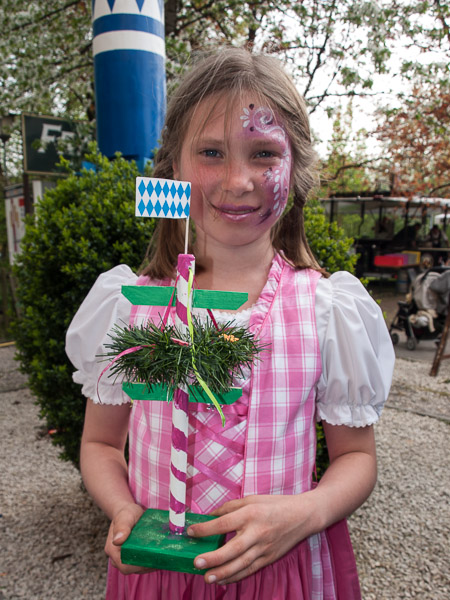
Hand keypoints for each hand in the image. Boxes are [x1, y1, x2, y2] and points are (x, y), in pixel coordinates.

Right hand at [105, 502, 154, 574]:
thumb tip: (117, 541)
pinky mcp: (131, 556)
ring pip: (137, 567)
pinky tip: (159, 555)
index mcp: (112, 549)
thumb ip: (122, 527)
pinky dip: (149, 561)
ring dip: (149, 564)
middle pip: (131, 568)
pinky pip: (140, 564)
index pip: (124, 566)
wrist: (129, 512)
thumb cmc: (126, 513)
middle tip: (161, 557)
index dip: (139, 566)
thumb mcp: (125, 516)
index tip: (153, 559)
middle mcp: (116, 557)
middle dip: (146, 565)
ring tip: (162, 556)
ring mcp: (123, 558)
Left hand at [187, 493, 317, 584]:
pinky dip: (236, 576)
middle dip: (214, 558)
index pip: (224, 523)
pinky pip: (250, 570)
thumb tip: (210, 516)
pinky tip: (223, 580)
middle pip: (232, 548)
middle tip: (196, 562)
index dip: (206, 528)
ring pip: (241, 564)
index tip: (191, 532)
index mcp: (250, 514)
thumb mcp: (251, 499)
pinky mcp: (269, 558)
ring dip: (223, 572)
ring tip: (207, 578)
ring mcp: (264, 548)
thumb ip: (229, 507)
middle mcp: (257, 532)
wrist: (303, 516)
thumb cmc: (275, 505)